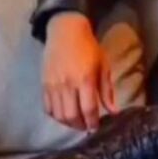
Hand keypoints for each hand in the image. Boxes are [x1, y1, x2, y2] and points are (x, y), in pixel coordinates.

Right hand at [42, 13, 116, 130]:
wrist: (66, 31)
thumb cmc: (88, 48)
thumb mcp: (103, 66)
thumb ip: (107, 90)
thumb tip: (113, 112)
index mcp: (85, 79)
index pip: (88, 109)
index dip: (92, 122)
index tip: (96, 127)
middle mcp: (67, 85)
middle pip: (72, 116)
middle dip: (80, 126)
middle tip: (86, 127)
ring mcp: (53, 85)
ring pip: (58, 115)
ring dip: (68, 124)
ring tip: (76, 122)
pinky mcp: (44, 84)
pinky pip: (47, 108)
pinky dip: (55, 116)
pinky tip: (64, 114)